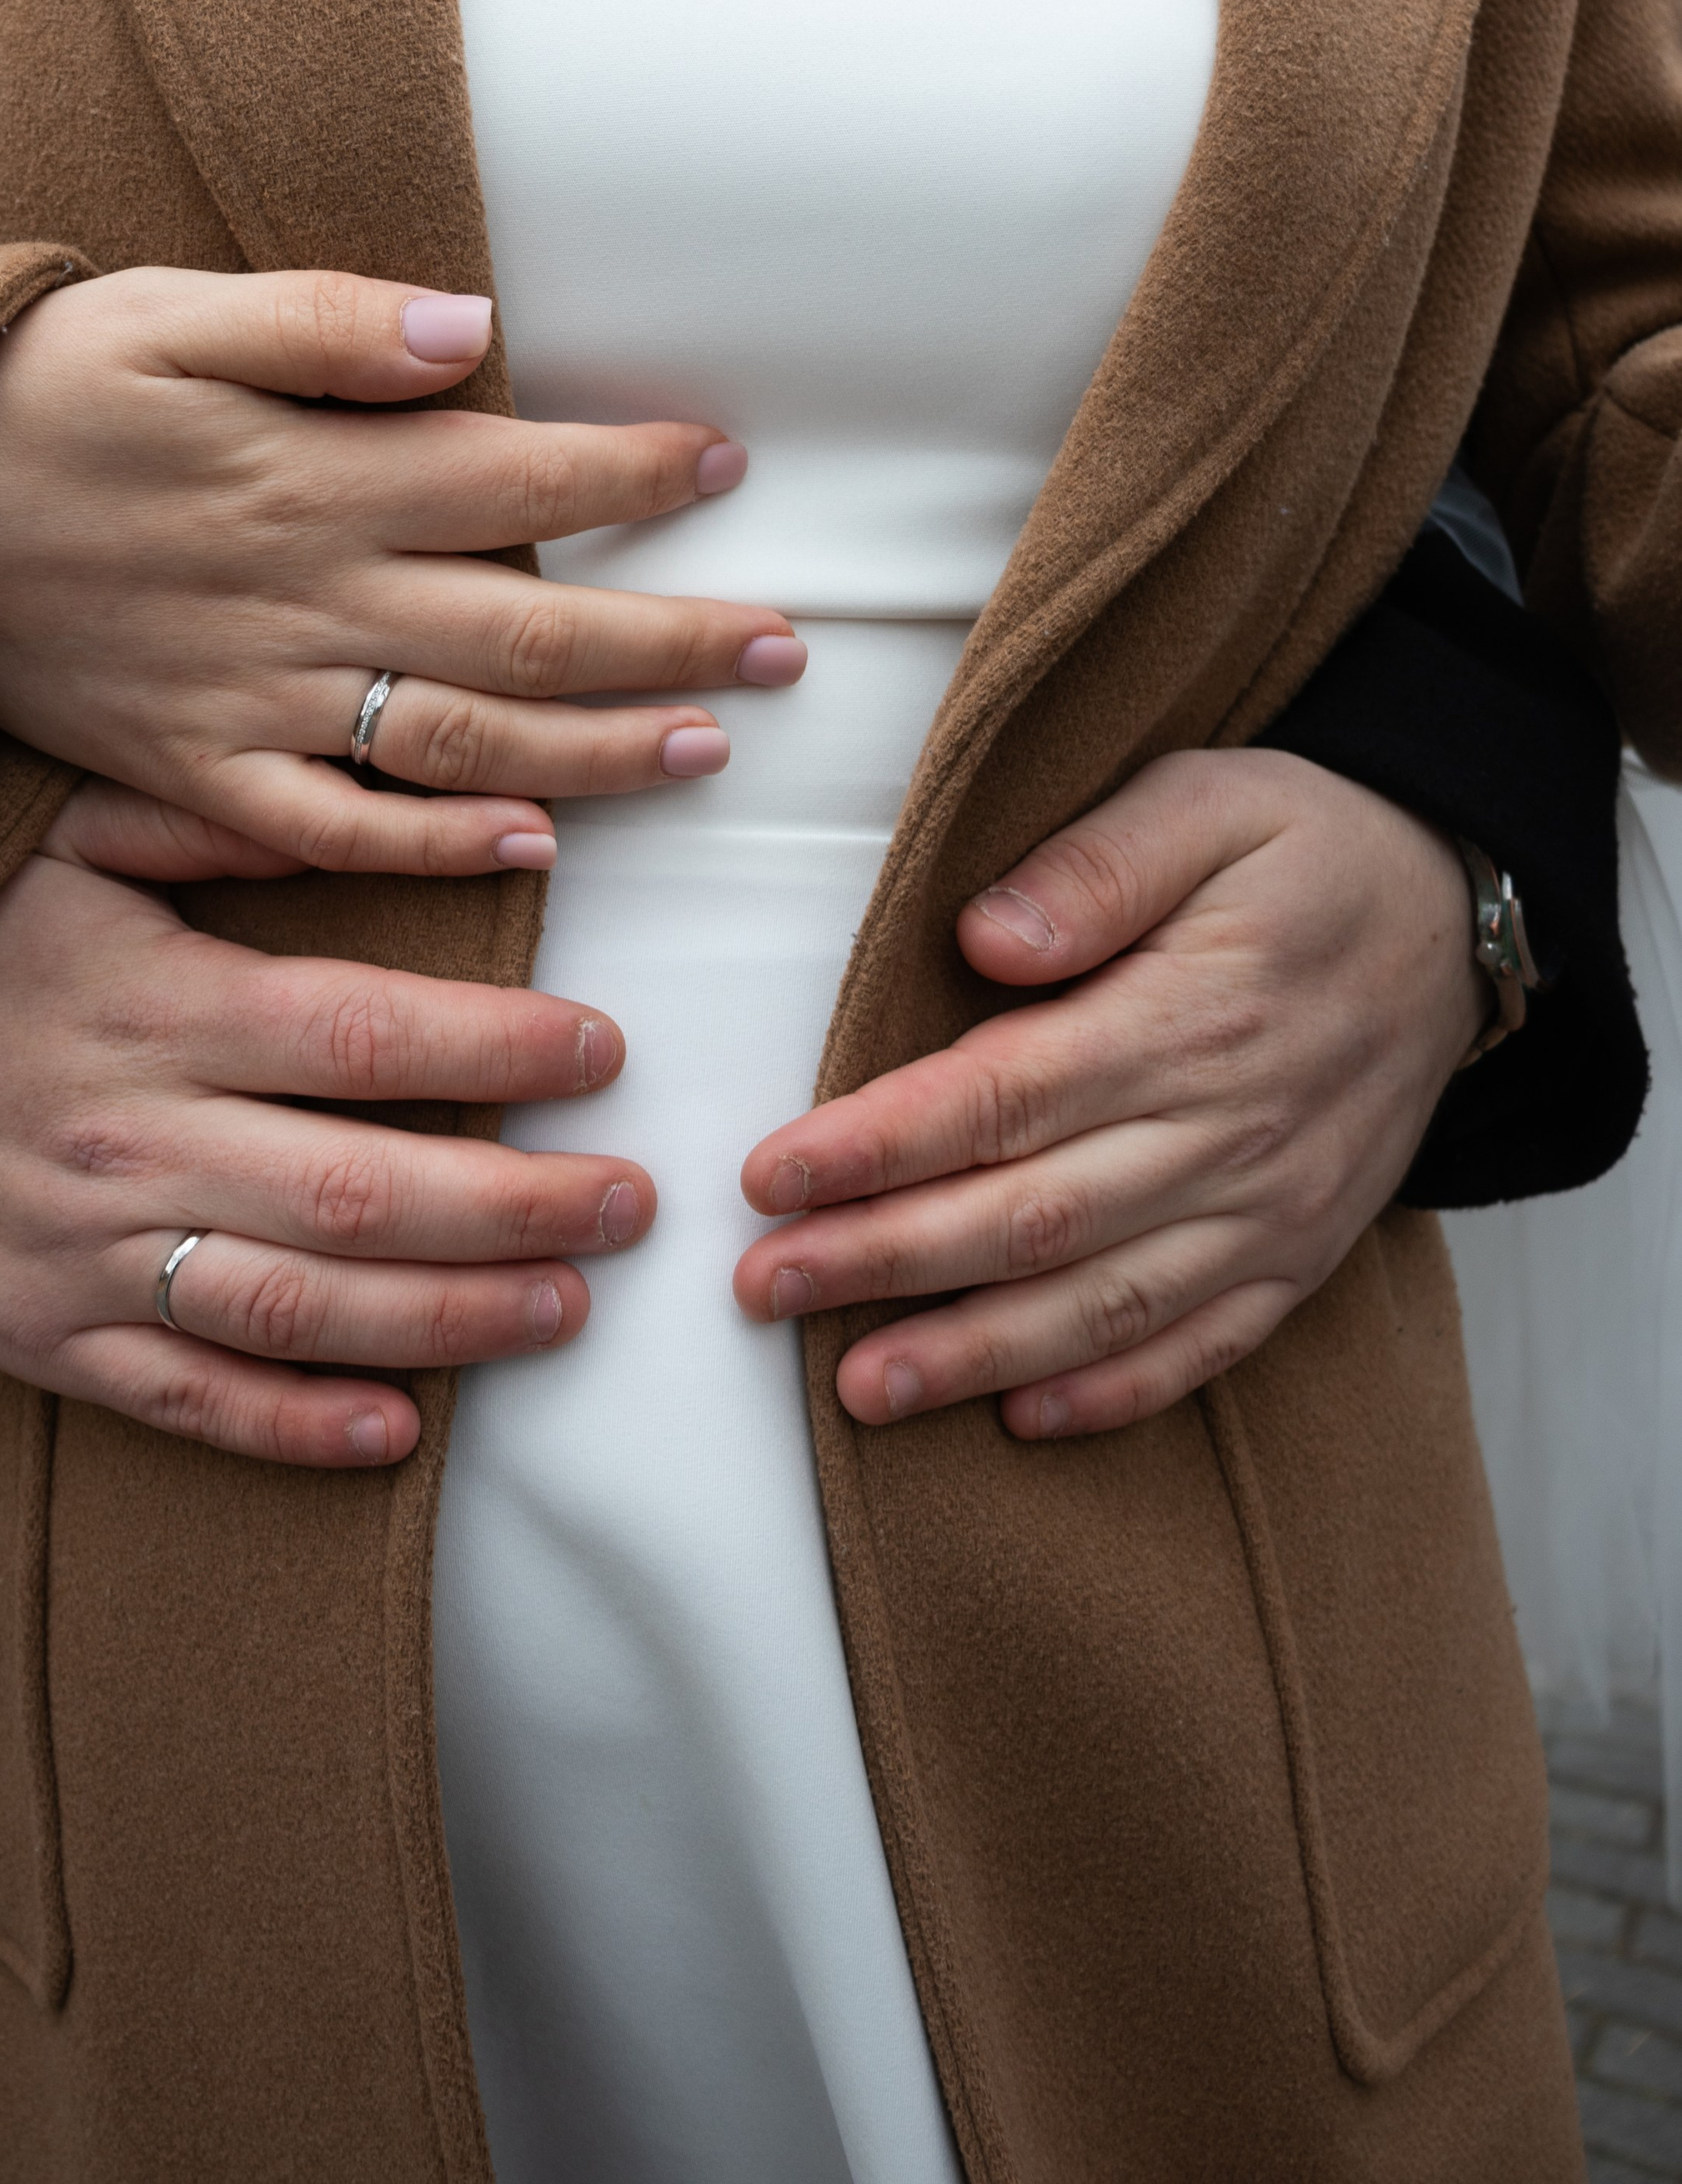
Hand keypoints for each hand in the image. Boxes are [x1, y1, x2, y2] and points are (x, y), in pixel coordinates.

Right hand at [0, 267, 803, 873]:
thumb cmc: (37, 390)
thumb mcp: (168, 311)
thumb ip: (325, 325)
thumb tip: (472, 330)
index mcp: (312, 472)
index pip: (518, 477)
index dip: (632, 475)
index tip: (726, 469)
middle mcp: (305, 594)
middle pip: (528, 627)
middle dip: (671, 637)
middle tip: (786, 648)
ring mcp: (253, 696)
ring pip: (461, 736)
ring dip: (597, 747)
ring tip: (707, 745)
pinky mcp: (195, 767)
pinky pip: (332, 826)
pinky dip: (433, 840)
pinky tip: (526, 846)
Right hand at [0, 847, 652, 1468]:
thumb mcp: (83, 836)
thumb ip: (247, 828)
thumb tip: (446, 821)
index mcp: (154, 1006)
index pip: (358, 1035)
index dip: (496, 1047)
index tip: (604, 1049)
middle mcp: (129, 1138)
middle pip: (356, 1191)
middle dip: (516, 1205)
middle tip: (634, 1201)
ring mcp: (86, 1254)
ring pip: (293, 1309)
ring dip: (447, 1320)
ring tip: (567, 1306)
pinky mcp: (48, 1341)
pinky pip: (188, 1400)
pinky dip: (298, 1427)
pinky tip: (400, 1431)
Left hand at [733, 750, 1486, 1438]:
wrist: (1460, 914)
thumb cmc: (1306, 846)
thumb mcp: (1208, 803)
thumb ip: (1096, 864)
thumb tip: (981, 937)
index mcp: (1190, 1016)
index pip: (1004, 1094)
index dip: (880, 1145)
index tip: (771, 1177)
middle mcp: (1231, 1129)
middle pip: (1031, 1214)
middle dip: (885, 1260)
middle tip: (762, 1289)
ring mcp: (1273, 1207)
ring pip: (1105, 1301)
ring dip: (975, 1354)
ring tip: (860, 1387)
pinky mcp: (1302, 1252)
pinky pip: (1204, 1343)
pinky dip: (1113, 1391)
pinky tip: (1020, 1418)